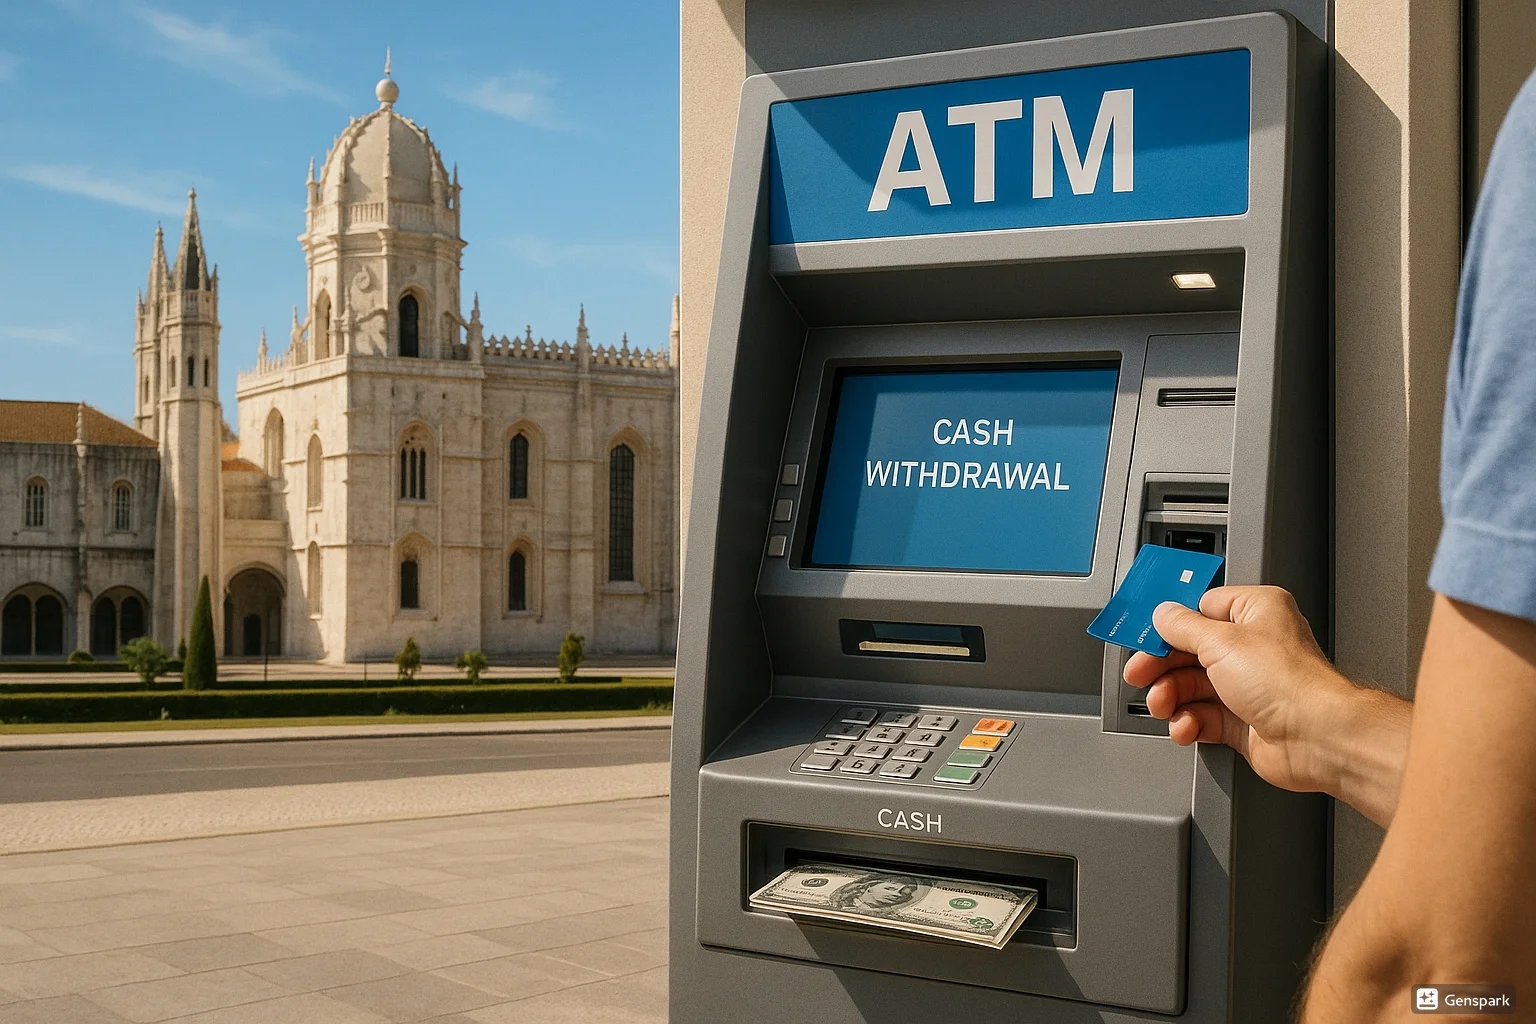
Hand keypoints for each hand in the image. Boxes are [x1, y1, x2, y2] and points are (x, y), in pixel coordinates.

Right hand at [1124, 586, 1383, 804]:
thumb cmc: (1289, 682)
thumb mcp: (1221, 641)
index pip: (1200, 609)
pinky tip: (1185, 726)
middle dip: (1162, 666)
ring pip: (1193, 687)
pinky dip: (1189, 723)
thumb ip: (1183, 627)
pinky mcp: (1245, 721)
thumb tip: (1162, 614)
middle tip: (1139, 674)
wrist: (1318, 738)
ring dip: (1171, 697)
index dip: (1168, 624)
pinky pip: (1204, 717)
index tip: (1141, 635)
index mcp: (1255, 612)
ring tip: (1163, 705)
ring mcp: (1249, 686)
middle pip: (1190, 651)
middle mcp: (1253, 647)